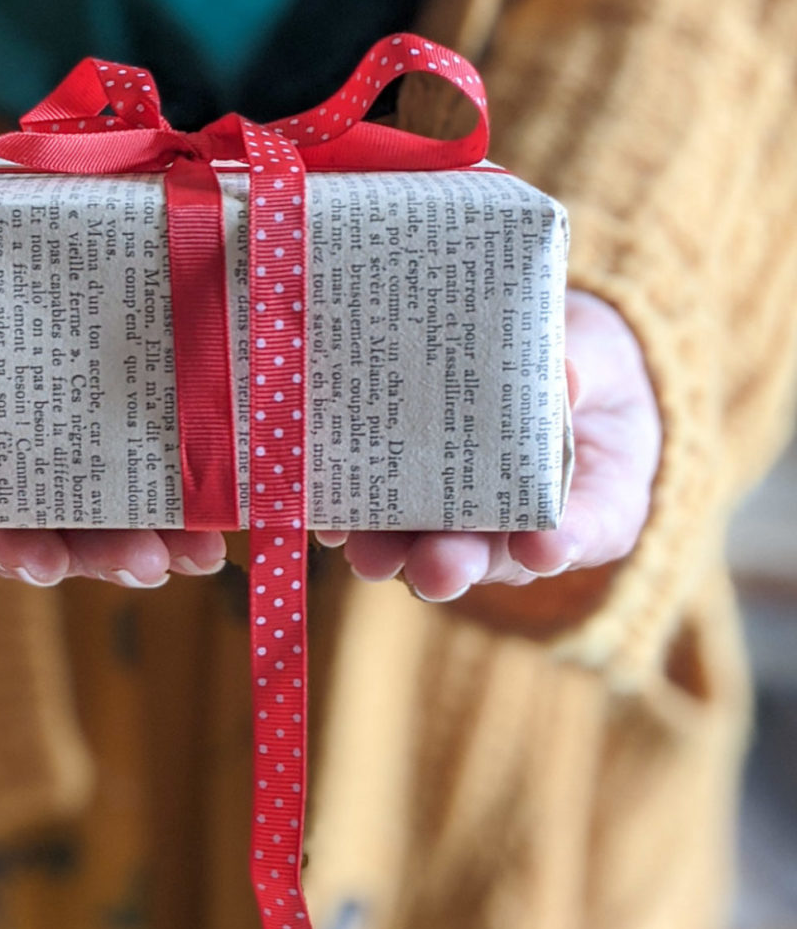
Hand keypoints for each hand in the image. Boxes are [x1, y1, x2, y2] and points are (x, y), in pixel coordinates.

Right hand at [0, 282, 225, 587]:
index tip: (44, 562)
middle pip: (31, 550)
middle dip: (95, 555)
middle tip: (150, 562)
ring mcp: (8, 512)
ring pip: (77, 537)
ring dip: (143, 543)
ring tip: (201, 552)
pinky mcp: (53, 489)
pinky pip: (100, 505)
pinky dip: (152, 511)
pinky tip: (207, 514)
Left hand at [316, 289, 660, 608]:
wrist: (545, 358)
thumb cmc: (586, 369)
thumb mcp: (596, 363)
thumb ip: (584, 374)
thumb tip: (567, 374)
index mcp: (591, 501)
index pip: (581, 533)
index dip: (561, 545)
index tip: (546, 547)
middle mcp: (519, 524)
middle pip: (488, 555)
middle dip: (456, 564)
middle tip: (438, 569)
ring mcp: (457, 512)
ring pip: (425, 543)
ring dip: (393, 551)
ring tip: (368, 554)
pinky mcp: (403, 486)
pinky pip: (379, 510)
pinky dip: (354, 515)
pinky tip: (331, 517)